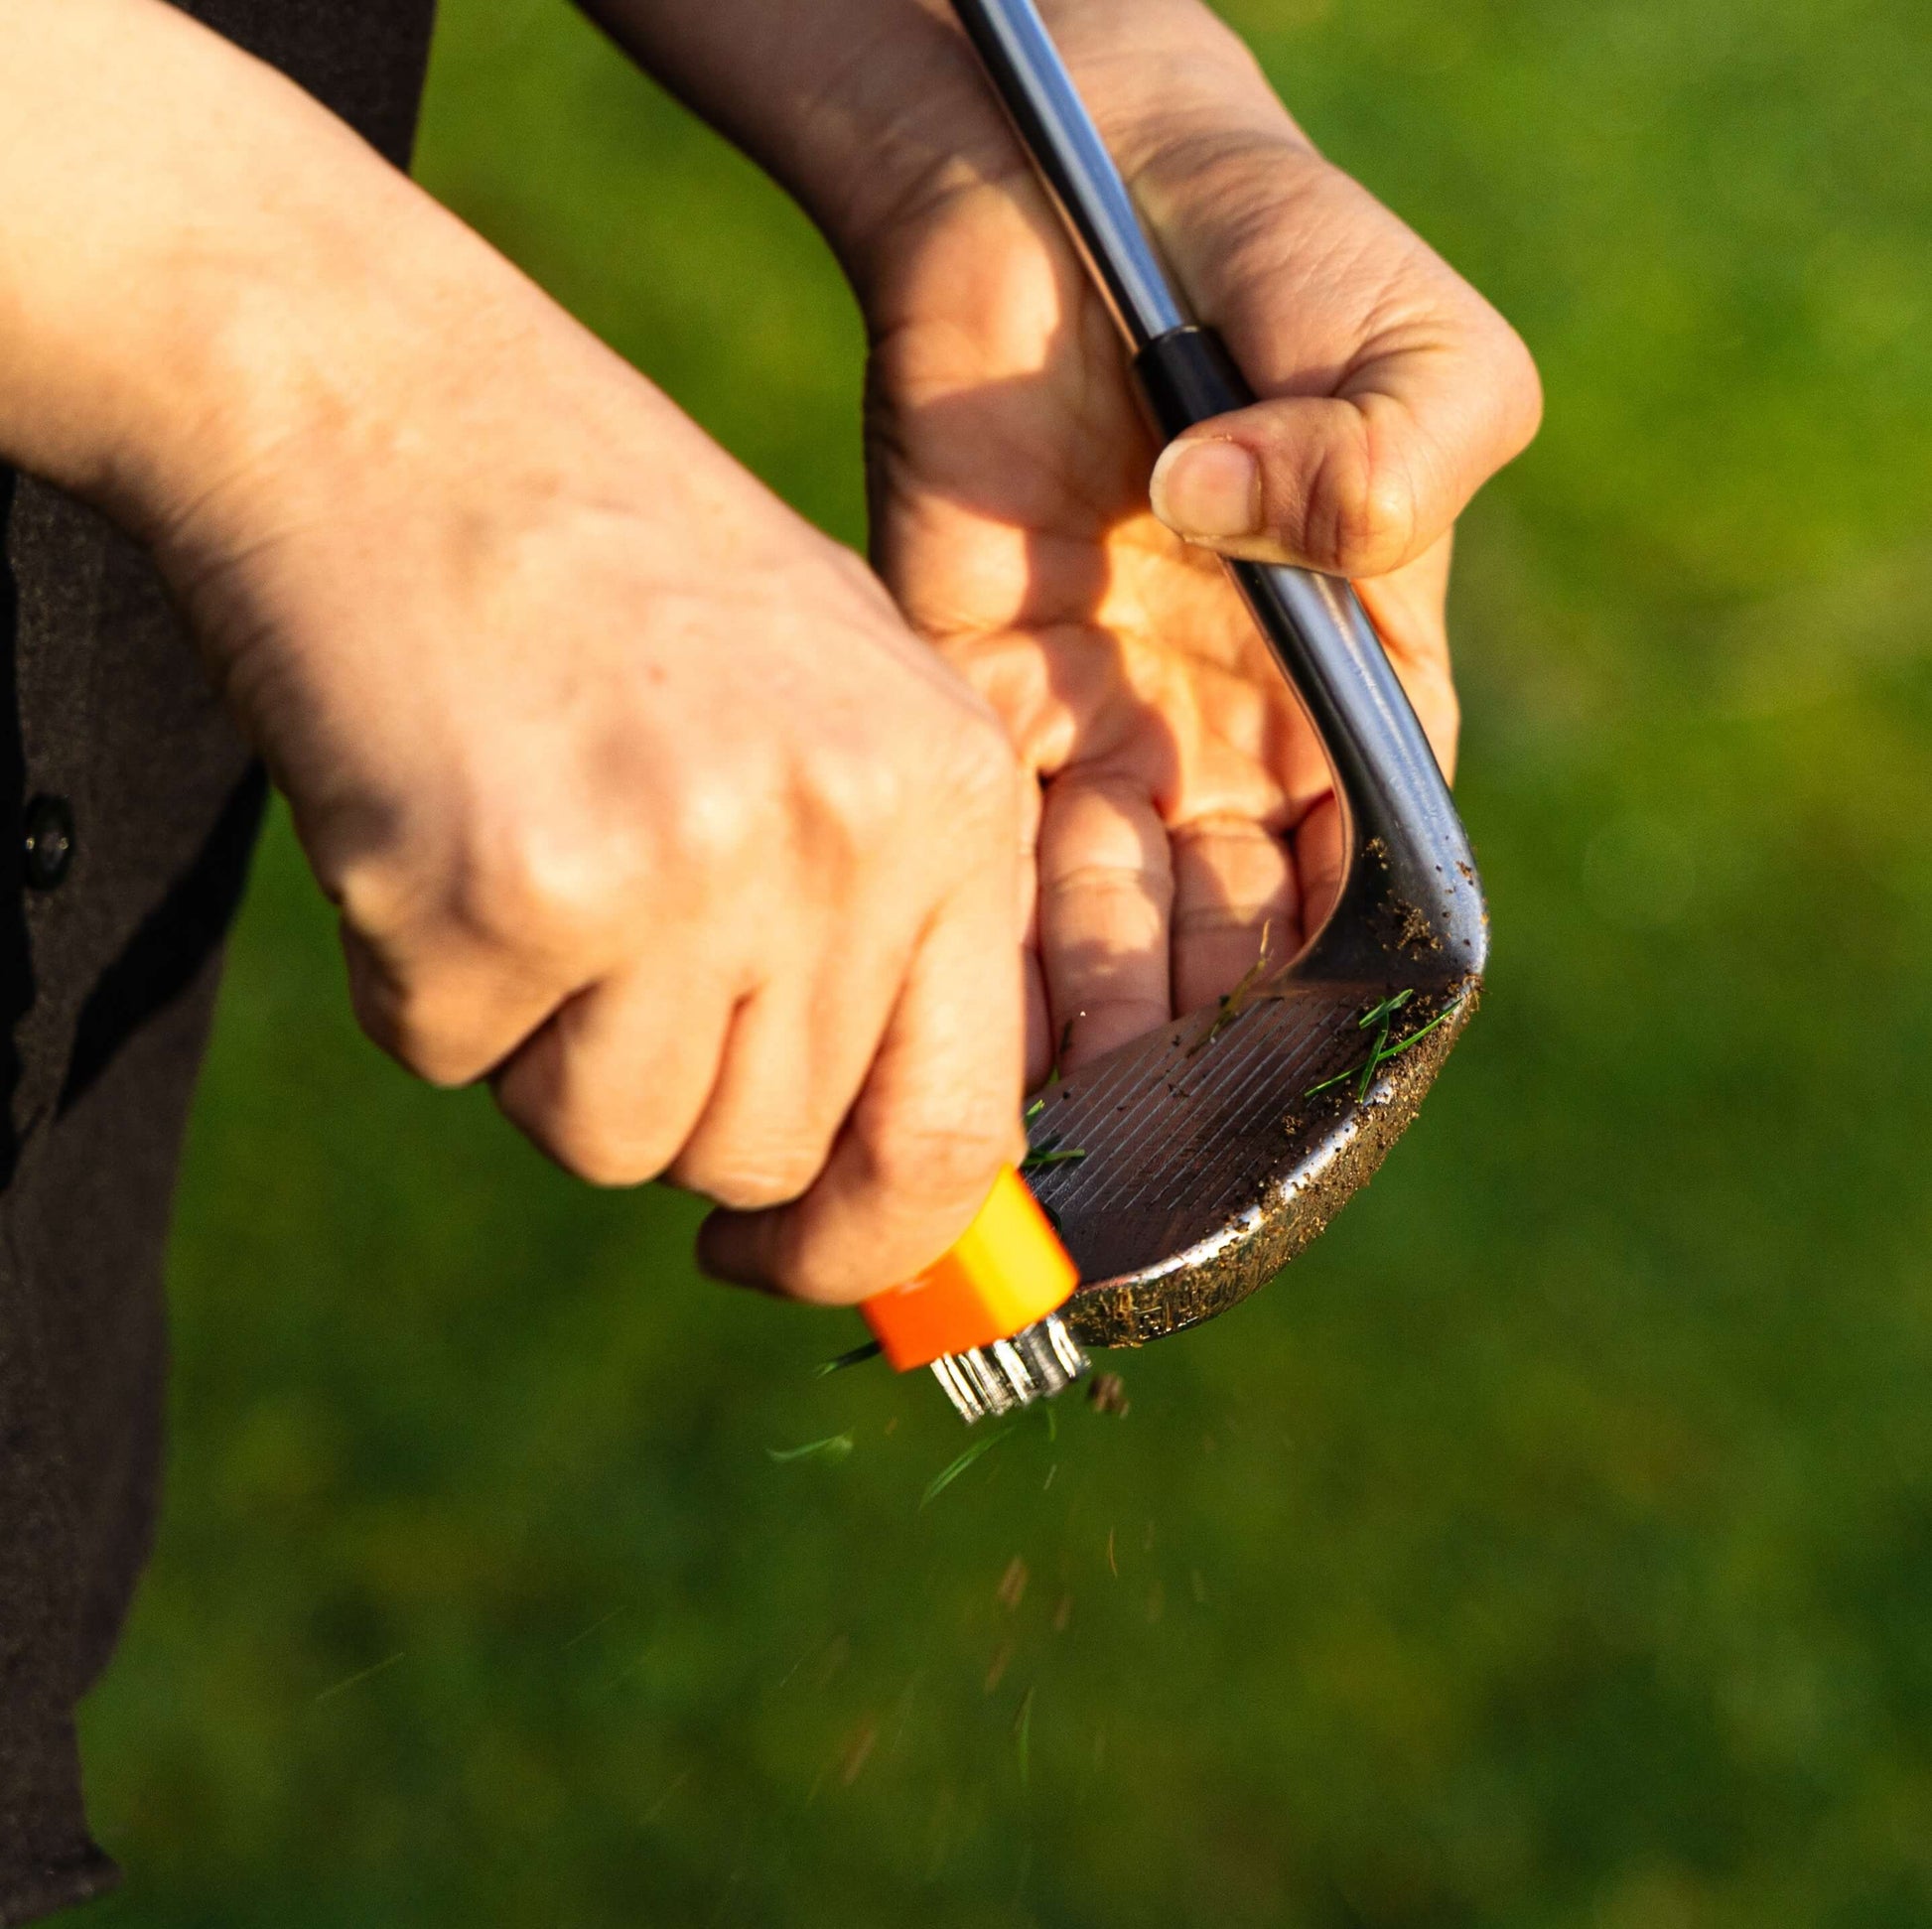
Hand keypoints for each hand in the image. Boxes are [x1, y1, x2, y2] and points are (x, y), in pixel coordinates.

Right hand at [142, 180, 1027, 1303]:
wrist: (395, 403)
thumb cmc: (623, 575)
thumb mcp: (826, 719)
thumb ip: (880, 942)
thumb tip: (882, 1205)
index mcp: (959, 803)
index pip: (961, 1128)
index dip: (873, 1245)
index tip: (779, 1259)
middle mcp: (846, 842)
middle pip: (767, 1153)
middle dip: (672, 1096)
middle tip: (604, 936)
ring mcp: (684, 867)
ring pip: (614, 1142)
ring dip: (548, 1047)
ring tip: (529, 852)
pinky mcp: (506, 890)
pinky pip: (457, 1061)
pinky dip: (427, 978)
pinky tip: (435, 816)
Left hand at [844, 0, 1540, 1076]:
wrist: (1068, 191)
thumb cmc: (1276, 256)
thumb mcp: (1415, 346)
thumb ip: (1397, 454)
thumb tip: (1242, 523)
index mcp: (1360, 699)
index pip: (1367, 889)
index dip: (1335, 990)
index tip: (1287, 1063)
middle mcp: (1232, 744)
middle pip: (1227, 943)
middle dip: (1195, 1035)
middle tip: (1150, 1113)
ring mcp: (1105, 730)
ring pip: (1108, 928)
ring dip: (1093, 1016)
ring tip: (1066, 1093)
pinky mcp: (984, 704)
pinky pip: (989, 856)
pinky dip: (989, 948)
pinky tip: (978, 1025)